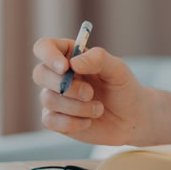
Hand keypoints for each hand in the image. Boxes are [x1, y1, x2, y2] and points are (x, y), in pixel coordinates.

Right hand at [31, 37, 151, 144]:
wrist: (131, 119)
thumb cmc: (123, 88)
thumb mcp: (117, 69)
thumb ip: (98, 59)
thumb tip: (73, 63)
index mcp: (69, 55)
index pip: (44, 47)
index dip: (49, 55)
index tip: (65, 67)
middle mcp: (58, 75)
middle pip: (40, 73)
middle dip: (65, 85)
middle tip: (89, 93)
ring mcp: (55, 97)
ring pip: (48, 99)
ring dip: (77, 106)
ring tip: (99, 108)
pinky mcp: (56, 120)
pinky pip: (50, 120)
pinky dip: (72, 122)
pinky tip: (89, 121)